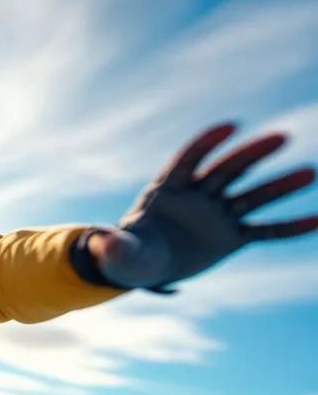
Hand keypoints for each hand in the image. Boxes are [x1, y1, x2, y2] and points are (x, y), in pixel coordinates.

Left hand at [93, 122, 317, 291]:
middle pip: (226, 170)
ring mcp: (216, 215)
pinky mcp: (231, 236)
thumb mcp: (118, 252)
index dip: (206, 144)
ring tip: (310, 172)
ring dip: (279, 185)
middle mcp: (196, 197)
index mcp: (165, 191)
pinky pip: (263, 230)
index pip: (188, 161)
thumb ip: (114, 244)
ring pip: (251, 195)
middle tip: (281, 138)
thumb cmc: (126, 254)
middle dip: (251, 154)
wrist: (142, 267)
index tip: (229, 126)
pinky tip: (317, 219)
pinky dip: (289, 227)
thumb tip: (98, 240)